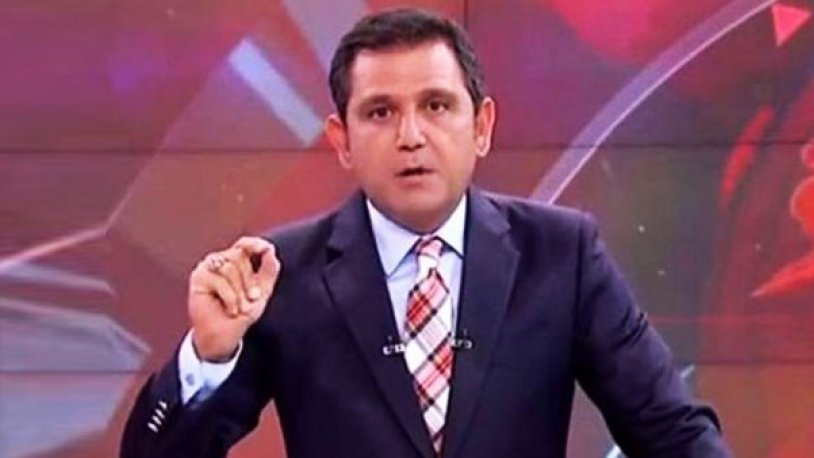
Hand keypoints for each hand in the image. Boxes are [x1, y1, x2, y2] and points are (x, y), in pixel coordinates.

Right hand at [188, 237, 279, 361]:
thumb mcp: (262, 291)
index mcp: (236, 260)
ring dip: (239, 293)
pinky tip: (230, 310)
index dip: (254, 243)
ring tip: (240, 308)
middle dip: (249, 281)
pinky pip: (220, 281)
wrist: (225, 335)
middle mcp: (220, 260)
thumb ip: (269, 271)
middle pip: (239, 256)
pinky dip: (230, 298)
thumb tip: (270, 251)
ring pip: (230, 268)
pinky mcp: (198, 278)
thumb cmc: (242, 313)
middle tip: (251, 300)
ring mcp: (208, 268)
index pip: (244, 244)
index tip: (265, 249)